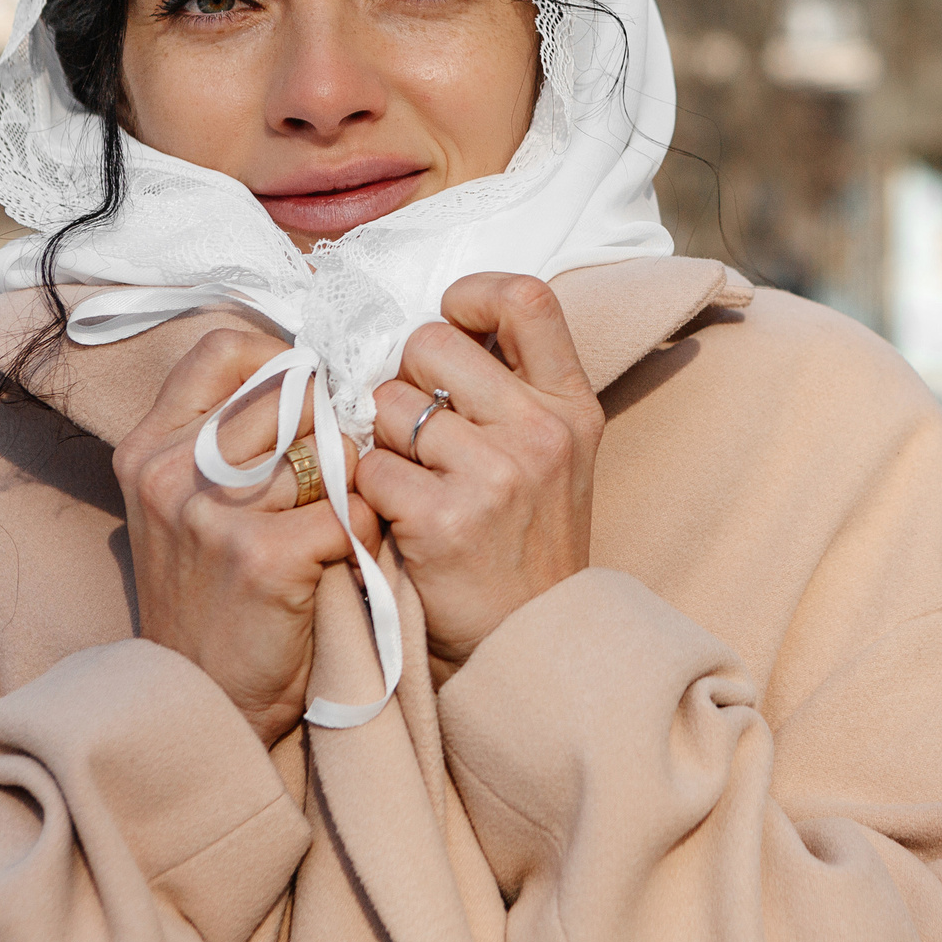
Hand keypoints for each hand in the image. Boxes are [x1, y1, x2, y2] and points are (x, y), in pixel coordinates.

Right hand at [114, 328, 366, 746]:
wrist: (207, 701)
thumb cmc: (215, 598)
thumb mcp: (188, 506)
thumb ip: (229, 438)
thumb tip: (316, 372)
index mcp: (149, 445)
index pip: (228, 347)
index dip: (288, 363)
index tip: (311, 402)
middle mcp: (170, 469)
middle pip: (294, 392)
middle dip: (333, 431)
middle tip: (334, 484)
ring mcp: (212, 513)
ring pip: (333, 450)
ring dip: (354, 488)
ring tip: (332, 530)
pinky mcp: (261, 557)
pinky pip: (353, 511)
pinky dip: (365, 536)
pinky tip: (343, 564)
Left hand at [358, 273, 601, 666]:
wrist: (529, 645)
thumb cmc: (525, 544)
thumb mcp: (553, 455)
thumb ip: (512, 389)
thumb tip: (436, 327)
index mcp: (571, 405)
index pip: (526, 297)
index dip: (470, 297)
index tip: (451, 326)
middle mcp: (541, 430)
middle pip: (431, 342)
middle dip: (405, 379)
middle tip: (417, 429)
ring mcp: (496, 474)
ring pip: (388, 405)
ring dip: (382, 441)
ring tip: (414, 481)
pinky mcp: (445, 518)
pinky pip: (371, 468)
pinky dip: (370, 493)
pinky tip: (400, 519)